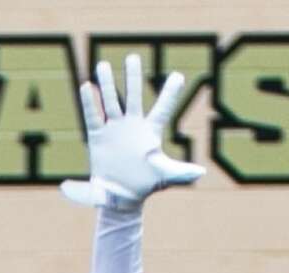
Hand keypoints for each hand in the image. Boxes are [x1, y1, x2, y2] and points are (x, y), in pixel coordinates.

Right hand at [61, 55, 203, 210]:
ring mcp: (114, 129)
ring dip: (106, 85)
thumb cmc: (144, 186)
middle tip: (132, 57)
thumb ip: (181, 172)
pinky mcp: (98, 137)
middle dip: (132, 78)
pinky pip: (93, 117)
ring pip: (110, 102)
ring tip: (103, 65)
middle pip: (133, 97)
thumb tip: (201, 172)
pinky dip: (89, 103)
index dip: (170, 94)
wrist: (120, 198)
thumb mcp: (164, 177)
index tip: (179, 76)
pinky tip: (87, 86)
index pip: (162, 109)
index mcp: (150, 132)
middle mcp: (132, 126)